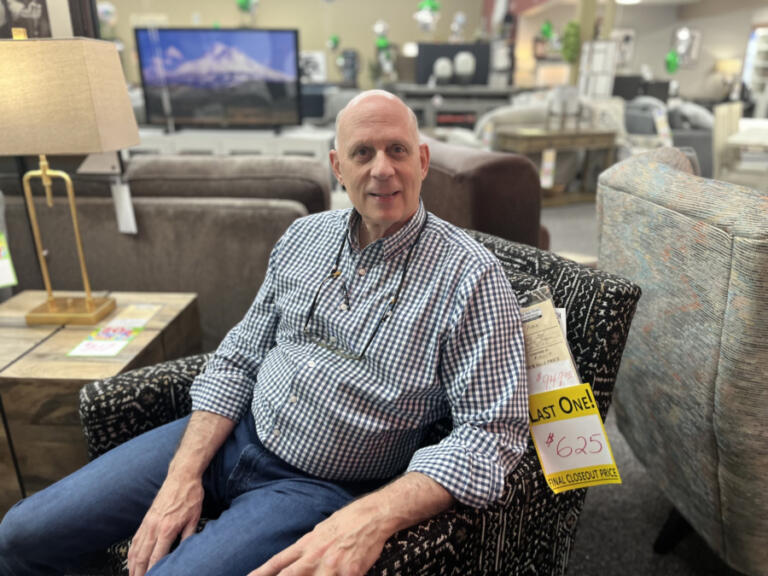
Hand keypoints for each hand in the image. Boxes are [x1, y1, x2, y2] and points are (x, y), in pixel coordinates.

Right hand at [127, 474, 203, 575]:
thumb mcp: (195, 519)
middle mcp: (154, 527)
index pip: (156, 557)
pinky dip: (132, 552)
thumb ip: (188, 538)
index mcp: (167, 529)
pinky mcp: (146, 519)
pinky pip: (135, 539)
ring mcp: (148, 523)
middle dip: (139, 572)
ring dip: (132, 565)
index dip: (153, 571)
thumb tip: (185, 553)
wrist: (182, 477)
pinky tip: (131, 560)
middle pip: (142, 556)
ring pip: (136, 549)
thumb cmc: (190, 496)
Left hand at [248, 499, 388, 575]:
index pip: (278, 562)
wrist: (372, 515)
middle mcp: (315, 556)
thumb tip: (295, 559)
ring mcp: (332, 566)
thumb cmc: (348, 521)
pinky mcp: (350, 573)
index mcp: (307, 544)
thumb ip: (307, 546)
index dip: (261, 573)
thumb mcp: (321, 530)